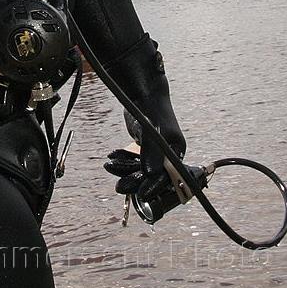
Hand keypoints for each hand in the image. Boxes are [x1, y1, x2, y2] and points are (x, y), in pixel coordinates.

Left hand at [103, 36, 186, 201]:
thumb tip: (151, 175)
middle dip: (136, 181)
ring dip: (126, 171)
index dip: (154, 187)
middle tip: (119, 186)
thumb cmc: (150, 107)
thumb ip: (151, 152)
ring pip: (142, 170)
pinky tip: (112, 157)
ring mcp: (156, 151)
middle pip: (153, 176)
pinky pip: (134, 161)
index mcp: (177, 151)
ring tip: (110, 166)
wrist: (142, 92)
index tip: (141, 195)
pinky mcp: (145, 147)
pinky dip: (123, 161)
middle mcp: (169, 154)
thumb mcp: (150, 129)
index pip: (168, 177)